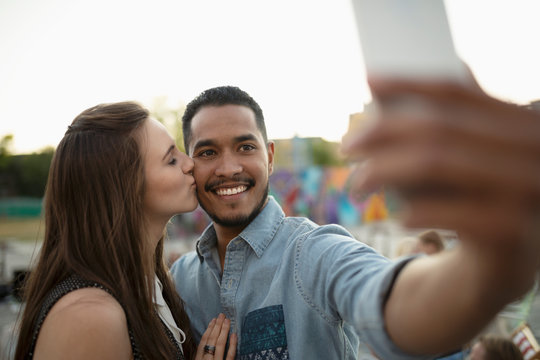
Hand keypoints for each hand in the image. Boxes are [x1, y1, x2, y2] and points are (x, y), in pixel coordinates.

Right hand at [195, 313, 236, 359]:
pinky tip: (234, 335)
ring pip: (220, 344)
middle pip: (211, 340)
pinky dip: (232, 344)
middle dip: (217, 326)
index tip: (213, 320)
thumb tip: (206, 344)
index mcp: (198, 359)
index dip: (208, 329)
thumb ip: (202, 355)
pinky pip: (230, 355)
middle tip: (222, 316)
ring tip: (227, 320)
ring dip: (224, 330)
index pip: (203, 341)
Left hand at [342, 77, 539, 246]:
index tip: (368, 79)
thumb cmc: (484, 203)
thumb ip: (453, 124)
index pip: (458, 91)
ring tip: (357, 184)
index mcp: (525, 125)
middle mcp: (534, 150)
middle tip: (347, 146)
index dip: (408, 82)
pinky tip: (399, 216)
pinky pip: (449, 213)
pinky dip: (417, 211)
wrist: (514, 266)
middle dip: (382, 132)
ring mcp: (528, 190)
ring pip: (435, 162)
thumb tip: (395, 85)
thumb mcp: (474, 161)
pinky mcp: (514, 231)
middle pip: (438, 126)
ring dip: (383, 170)